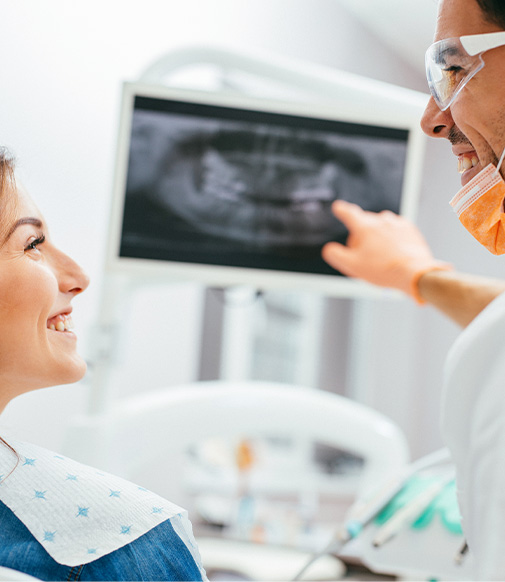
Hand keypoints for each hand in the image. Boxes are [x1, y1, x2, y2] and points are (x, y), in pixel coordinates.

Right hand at [321, 200, 451, 301]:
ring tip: (380, 256)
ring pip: (380, 226)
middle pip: (365, 222)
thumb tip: (329, 249)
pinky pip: (395, 230)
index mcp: (365, 227)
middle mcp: (381, 220)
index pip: (349, 214)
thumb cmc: (384, 270)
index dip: (342, 210)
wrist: (414, 272)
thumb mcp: (352, 266)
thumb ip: (335, 255)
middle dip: (360, 234)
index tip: (338, 207)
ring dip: (377, 236)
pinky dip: (391, 238)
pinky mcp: (410, 229)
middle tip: (362, 254)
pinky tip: (393, 252)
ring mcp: (397, 223)